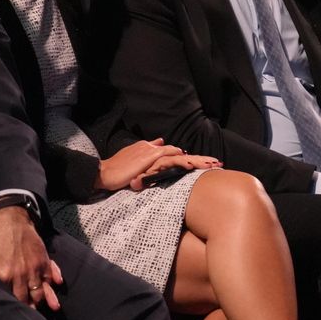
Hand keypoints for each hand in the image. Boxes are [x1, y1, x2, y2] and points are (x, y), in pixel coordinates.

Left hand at [0, 207, 63, 310]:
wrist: (12, 221)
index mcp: (4, 276)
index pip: (11, 299)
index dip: (15, 309)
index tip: (16, 316)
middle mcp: (22, 274)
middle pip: (29, 298)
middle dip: (31, 309)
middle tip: (33, 317)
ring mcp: (35, 267)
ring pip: (42, 290)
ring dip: (46, 300)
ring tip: (51, 308)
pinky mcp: (44, 260)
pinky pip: (52, 274)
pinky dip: (55, 280)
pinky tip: (57, 286)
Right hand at [95, 138, 220, 191]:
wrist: (104, 172)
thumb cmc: (117, 170)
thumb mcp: (134, 164)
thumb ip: (145, 157)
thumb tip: (158, 147)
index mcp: (149, 149)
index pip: (174, 153)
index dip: (189, 159)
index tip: (204, 164)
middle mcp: (152, 147)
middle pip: (181, 153)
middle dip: (199, 158)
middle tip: (216, 163)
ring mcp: (151, 152)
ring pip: (179, 154)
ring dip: (195, 159)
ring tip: (211, 164)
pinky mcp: (148, 157)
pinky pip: (169, 158)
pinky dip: (182, 161)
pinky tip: (192, 165)